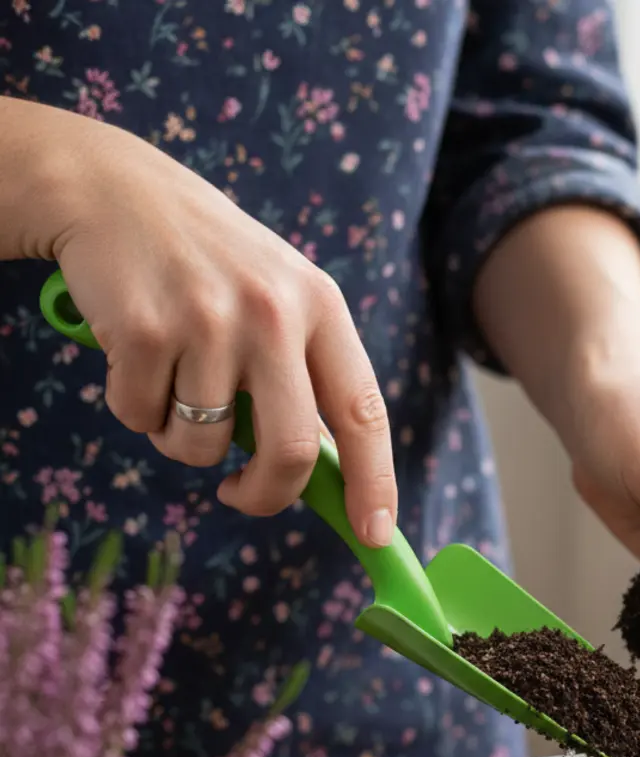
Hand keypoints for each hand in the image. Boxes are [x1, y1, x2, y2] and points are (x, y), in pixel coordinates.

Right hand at [23, 102, 395, 545]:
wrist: (113, 190)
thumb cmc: (207, 262)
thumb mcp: (278, 296)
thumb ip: (305, 374)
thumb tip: (326, 476)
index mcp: (321, 306)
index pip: (364, 411)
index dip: (375, 480)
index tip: (376, 533)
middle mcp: (274, 312)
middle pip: (291, 450)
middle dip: (266, 494)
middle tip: (241, 493)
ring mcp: (209, 320)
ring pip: (203, 446)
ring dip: (183, 440)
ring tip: (175, 381)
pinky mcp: (143, 330)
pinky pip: (141, 420)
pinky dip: (135, 409)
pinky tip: (135, 355)